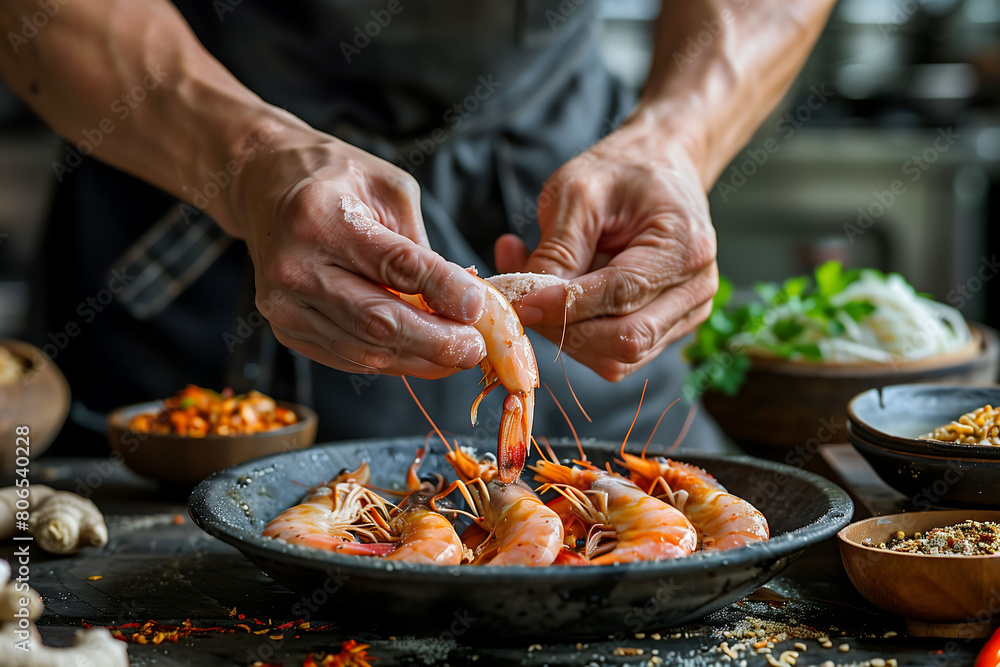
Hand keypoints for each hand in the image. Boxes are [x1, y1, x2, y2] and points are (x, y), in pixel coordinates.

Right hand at [228, 124, 487, 377]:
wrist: (265, 185)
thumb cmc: (336, 180)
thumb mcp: (387, 187)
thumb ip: (419, 244)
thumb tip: (460, 298)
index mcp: (322, 218)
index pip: (394, 265)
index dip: (441, 290)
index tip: (477, 306)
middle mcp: (296, 267)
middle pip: (378, 321)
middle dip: (435, 342)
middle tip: (474, 348)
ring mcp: (286, 305)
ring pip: (365, 350)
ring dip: (419, 359)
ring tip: (457, 355)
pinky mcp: (286, 329)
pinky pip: (348, 357)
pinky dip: (391, 361)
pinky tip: (420, 355)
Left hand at [494, 121, 717, 380]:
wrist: (659, 168)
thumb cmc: (621, 172)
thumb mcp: (579, 191)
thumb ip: (558, 249)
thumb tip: (527, 301)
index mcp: (686, 247)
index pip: (623, 294)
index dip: (566, 305)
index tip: (520, 302)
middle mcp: (695, 290)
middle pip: (624, 340)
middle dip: (563, 328)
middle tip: (519, 299)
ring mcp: (684, 316)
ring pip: (616, 358)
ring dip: (564, 334)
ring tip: (532, 287)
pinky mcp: (664, 331)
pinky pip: (613, 353)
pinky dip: (574, 334)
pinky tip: (553, 298)